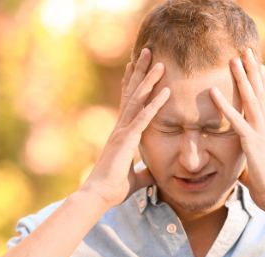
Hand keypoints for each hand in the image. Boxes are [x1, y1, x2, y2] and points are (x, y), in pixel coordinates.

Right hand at [80, 48, 169, 208]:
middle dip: (141, 71)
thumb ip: (144, 172)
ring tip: (160, 62)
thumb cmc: (112, 188)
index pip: (130, 102)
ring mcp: (122, 131)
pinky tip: (166, 92)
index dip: (134, 83)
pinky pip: (144, 118)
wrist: (98, 196)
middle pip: (132, 93)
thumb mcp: (135, 178)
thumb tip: (154, 174)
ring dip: (149, 80)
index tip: (139, 66)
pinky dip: (156, 104)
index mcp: (122, 133)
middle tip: (148, 51)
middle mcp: (120, 127)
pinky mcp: (126, 140)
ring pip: (138, 99)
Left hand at [209, 48, 264, 210]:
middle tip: (247, 50)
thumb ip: (249, 161)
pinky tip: (212, 92)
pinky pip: (235, 121)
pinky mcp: (251, 144)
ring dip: (242, 78)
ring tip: (235, 59)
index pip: (262, 103)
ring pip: (250, 100)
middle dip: (253, 71)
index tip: (258, 65)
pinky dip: (223, 106)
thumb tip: (244, 165)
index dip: (259, 83)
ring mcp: (259, 134)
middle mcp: (264, 129)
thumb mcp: (256, 170)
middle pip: (258, 94)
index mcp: (264, 134)